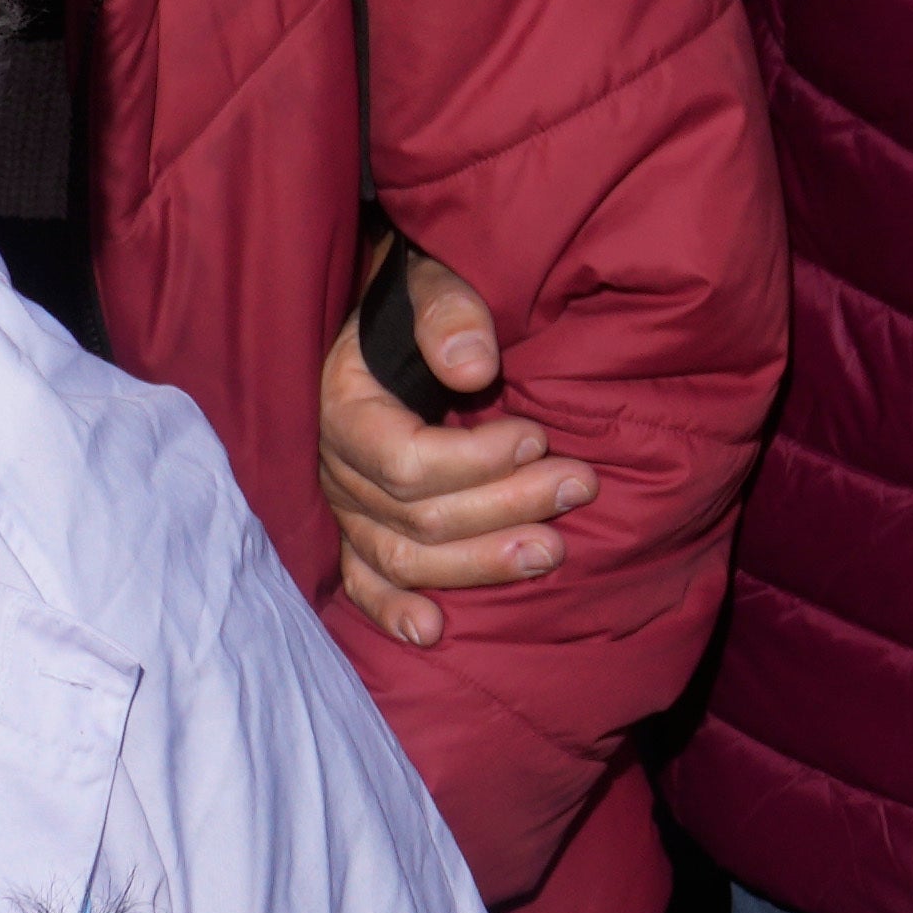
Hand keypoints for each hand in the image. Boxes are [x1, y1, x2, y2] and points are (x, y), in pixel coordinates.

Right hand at [315, 250, 582, 639]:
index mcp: (343, 407)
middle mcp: (334, 467)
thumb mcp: (425, 281)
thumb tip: (475, 368)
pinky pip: (362, 582)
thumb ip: (446, 313)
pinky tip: (435, 631)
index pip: (406, 461)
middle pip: (418, 517)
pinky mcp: (350, 530)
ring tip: (553, 551)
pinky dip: (393, 611)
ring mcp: (340, 507)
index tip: (539, 435)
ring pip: (403, 558)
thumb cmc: (405, 299)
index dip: (478, 461)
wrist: (371, 317)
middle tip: (578, 486)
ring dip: (480, 563)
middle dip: (506, 506)